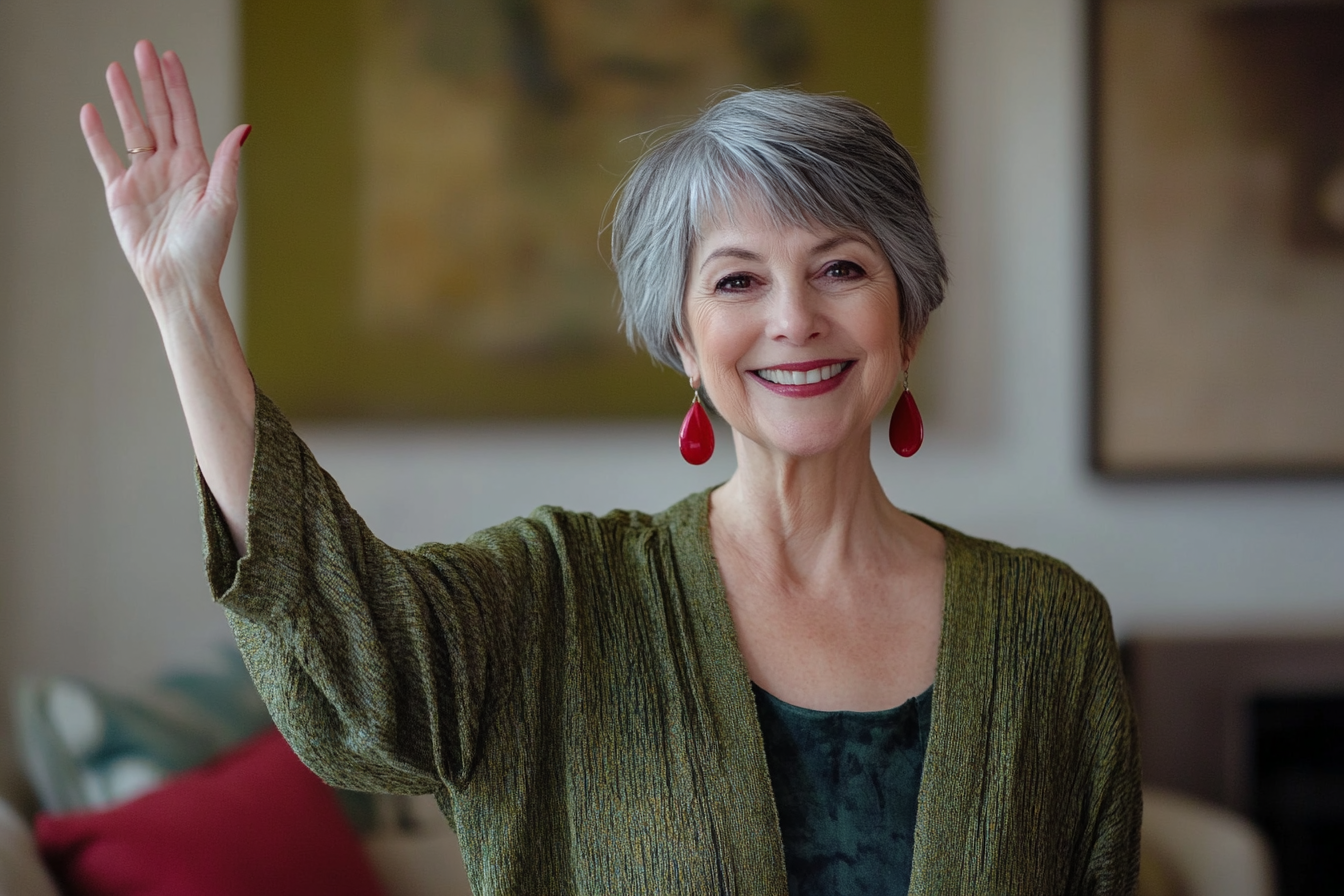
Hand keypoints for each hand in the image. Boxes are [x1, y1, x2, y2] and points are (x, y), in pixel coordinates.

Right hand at [80, 40, 249, 308]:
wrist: (179, 279)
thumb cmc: (207, 247)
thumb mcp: (223, 202)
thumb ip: (227, 162)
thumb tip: (244, 127)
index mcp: (197, 167)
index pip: (185, 116)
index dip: (177, 87)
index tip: (169, 58)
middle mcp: (170, 167)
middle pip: (158, 114)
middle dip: (150, 82)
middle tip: (142, 48)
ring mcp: (144, 178)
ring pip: (132, 129)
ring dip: (123, 99)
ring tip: (114, 69)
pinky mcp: (121, 193)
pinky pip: (106, 157)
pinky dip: (97, 135)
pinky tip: (91, 111)